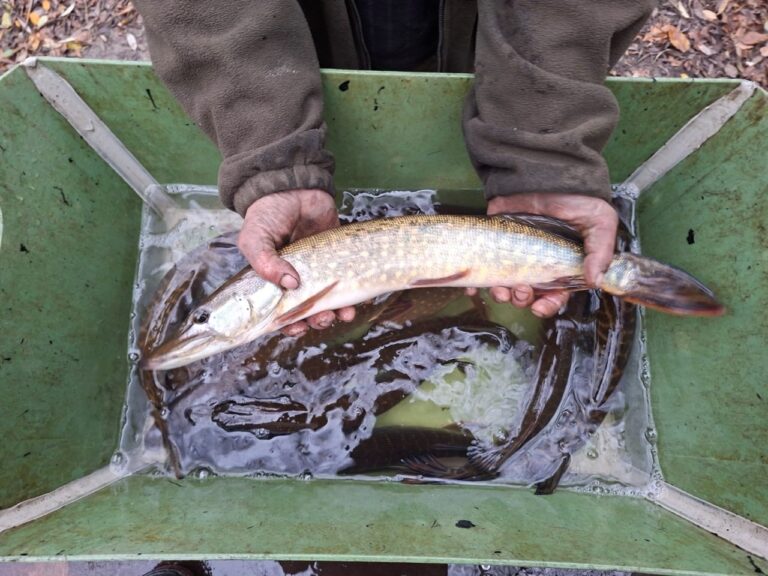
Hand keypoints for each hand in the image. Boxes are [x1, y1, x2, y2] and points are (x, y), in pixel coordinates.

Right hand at [238, 189, 355, 335]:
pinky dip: (351, 295)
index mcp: (274, 280)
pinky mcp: (338, 258)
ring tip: (340, 315)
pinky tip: (353, 302)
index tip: (297, 327)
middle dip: (315, 320)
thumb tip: (290, 284)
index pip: (281, 311)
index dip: (289, 323)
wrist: (293, 186)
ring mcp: (319, 270)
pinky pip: (347, 282)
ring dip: (334, 313)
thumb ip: (264, 262)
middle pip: (308, 311)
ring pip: (329, 302)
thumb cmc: (267, 213)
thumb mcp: (255, 238)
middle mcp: (297, 279)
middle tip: (321, 318)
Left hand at [476, 193, 617, 317]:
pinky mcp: (495, 245)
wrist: (546, 174)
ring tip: (500, 288)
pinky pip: (483, 268)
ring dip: (501, 294)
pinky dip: (475, 282)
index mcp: (562, 266)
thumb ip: (600, 252)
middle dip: (522, 299)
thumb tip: (596, 281)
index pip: (555, 295)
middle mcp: (537, 265)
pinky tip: (472, 286)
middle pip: (528, 295)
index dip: (548, 305)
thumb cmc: (578, 200)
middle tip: (521, 290)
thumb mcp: (599, 223)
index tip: (539, 307)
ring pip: (505, 286)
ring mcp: (515, 256)